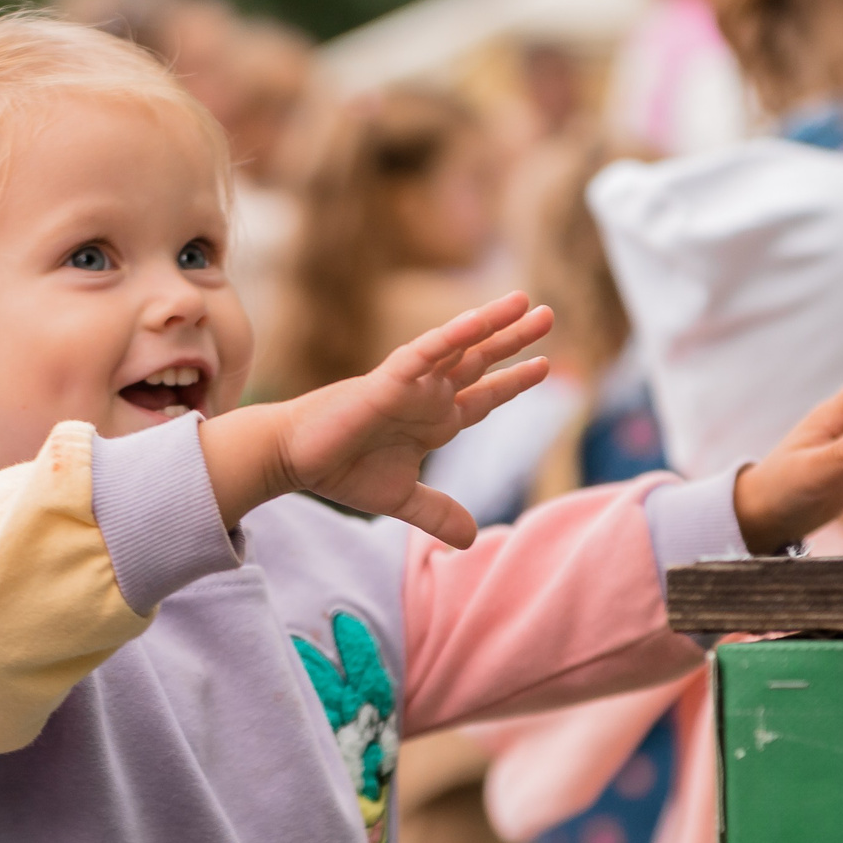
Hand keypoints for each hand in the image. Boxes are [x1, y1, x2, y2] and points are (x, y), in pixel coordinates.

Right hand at [200, 291, 554, 543]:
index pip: (483, 396)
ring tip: (525, 302)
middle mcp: (426, 396)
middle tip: (548, 315)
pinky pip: (424, 353)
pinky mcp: (386, 381)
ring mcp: (409, 385)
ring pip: (459, 347)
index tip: (545, 366)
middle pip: (480, 361)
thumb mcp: (402, 499)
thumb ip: (437, 512)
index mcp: (432, 420)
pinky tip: (477, 320)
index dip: (513, 382)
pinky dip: (450, 337)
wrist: (295, 461)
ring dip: (492, 324)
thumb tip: (472, 540)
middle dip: (514, 340)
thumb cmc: (341, 471)